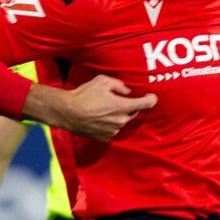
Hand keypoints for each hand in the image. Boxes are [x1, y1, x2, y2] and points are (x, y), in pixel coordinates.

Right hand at [29, 76, 155, 140]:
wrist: (67, 112)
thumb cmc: (84, 94)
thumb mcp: (102, 81)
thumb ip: (119, 85)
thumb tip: (127, 92)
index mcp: (123, 107)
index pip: (145, 104)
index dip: (151, 99)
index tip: (152, 97)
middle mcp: (121, 121)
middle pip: (133, 113)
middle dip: (130, 106)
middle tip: (119, 99)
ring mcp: (113, 131)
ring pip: (122, 122)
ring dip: (118, 116)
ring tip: (103, 108)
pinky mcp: (104, 138)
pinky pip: (112, 130)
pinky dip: (109, 124)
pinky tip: (98, 118)